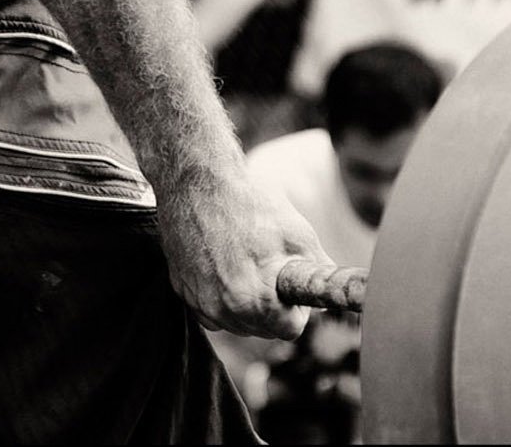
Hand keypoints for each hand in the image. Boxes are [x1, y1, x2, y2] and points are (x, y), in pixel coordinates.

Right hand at [156, 167, 330, 339]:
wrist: (197, 181)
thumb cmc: (249, 204)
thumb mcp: (298, 235)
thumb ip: (318, 273)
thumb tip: (330, 292)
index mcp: (254, 300)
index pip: (289, 329)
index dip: (297, 308)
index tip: (290, 285)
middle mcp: (222, 309)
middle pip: (262, 329)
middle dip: (271, 308)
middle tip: (268, 269)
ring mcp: (198, 301)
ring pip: (235, 323)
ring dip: (245, 304)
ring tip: (246, 263)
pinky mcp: (181, 289)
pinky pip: (210, 311)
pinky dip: (220, 297)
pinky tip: (224, 267)